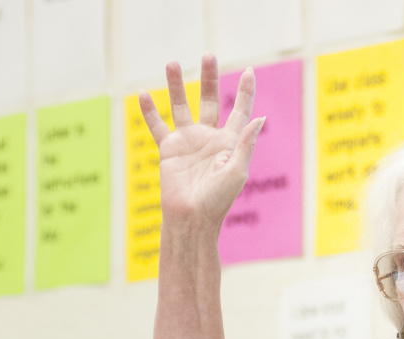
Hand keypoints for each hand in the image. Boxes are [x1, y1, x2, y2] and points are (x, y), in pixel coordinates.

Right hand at [139, 54, 264, 230]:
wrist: (191, 218)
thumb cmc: (218, 200)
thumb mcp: (236, 171)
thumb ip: (245, 143)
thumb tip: (260, 118)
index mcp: (229, 143)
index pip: (239, 111)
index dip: (245, 92)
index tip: (249, 72)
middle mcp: (209, 138)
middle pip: (210, 100)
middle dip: (209, 78)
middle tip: (208, 55)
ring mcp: (188, 142)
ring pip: (181, 106)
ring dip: (177, 85)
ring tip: (172, 63)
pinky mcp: (169, 150)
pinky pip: (157, 126)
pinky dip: (150, 111)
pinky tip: (143, 94)